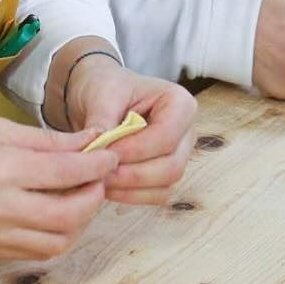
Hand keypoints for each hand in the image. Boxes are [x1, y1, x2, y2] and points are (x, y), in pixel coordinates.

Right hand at [0, 116, 119, 260]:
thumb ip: (47, 140)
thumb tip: (90, 141)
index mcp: (2, 169)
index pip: (67, 172)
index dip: (97, 164)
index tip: (109, 155)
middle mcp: (0, 208)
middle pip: (70, 215)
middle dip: (94, 196)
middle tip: (96, 178)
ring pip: (59, 241)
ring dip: (79, 221)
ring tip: (77, 197)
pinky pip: (38, 252)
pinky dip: (57, 236)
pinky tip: (55, 214)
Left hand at [63, 56, 197, 205]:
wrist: (100, 98)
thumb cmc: (106, 88)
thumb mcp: (101, 94)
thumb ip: (101, 119)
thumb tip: (98, 149)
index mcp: (180, 104)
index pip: (166, 137)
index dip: (134, 150)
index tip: (104, 152)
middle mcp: (186, 132)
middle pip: (171, 166)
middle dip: (132, 174)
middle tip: (98, 172)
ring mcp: (179, 155)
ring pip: (165, 185)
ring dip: (130, 188)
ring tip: (99, 179)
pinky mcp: (165, 174)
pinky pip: (156, 195)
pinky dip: (131, 196)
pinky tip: (106, 187)